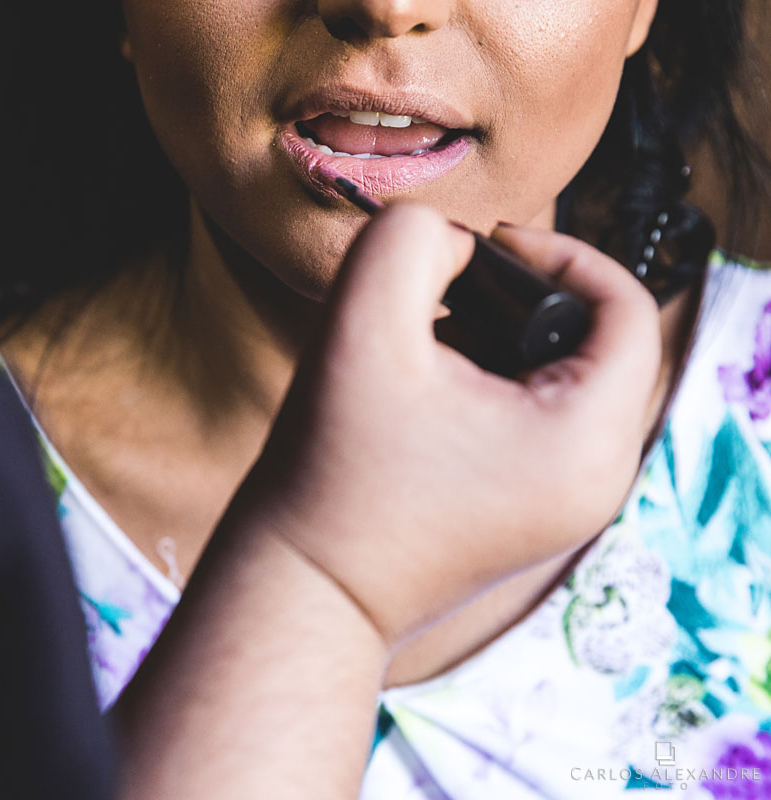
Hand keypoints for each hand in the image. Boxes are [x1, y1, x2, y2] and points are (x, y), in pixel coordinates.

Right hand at [229, 204, 661, 649]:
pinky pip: (540, 423)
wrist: (304, 589)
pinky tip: (431, 390)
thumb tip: (450, 242)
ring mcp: (566, 506)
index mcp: (583, 438)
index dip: (561, 252)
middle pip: (596, 341)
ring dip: (504, 341)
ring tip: (431, 344)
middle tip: (446, 297)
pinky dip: (495, 387)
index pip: (625, 305)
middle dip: (521, 299)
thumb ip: (409, 241)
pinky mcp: (530, 516)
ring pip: (565, 380)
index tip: (485, 249)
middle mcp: (596, 480)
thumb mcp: (360, 327)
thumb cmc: (332, 477)